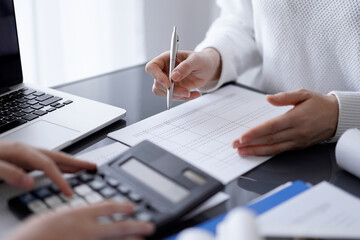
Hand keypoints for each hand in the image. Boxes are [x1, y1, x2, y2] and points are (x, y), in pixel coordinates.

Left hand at [0, 141, 95, 195]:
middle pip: (57, 156)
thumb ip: (8, 172)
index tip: (70, 192)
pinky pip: (45, 163)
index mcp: (21, 151)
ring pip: (53, 158)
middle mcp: (26, 150)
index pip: (48, 165)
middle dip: (76, 162)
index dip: (60, 178)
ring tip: (83, 168)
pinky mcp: (21, 159)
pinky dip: (58, 166)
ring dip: (70, 163)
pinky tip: (60, 170)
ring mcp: (24, 154)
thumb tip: (30, 181)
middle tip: (93, 167)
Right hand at [8, 201, 154, 239]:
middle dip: (136, 226)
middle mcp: (86, 230)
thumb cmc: (33, 234)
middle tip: (149, 226)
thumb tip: (83, 215)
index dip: (121, 207)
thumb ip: (72, 215)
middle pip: (117, 227)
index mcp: (77, 215)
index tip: (132, 206)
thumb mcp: (53, 216)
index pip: (106, 208)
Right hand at [145, 48, 221, 100]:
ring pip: (163, 93)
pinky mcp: (174, 89)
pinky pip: (173, 97)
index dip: (157, 76)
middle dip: (171, 90)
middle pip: (157, 83)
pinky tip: (194, 94)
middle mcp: (165, 70)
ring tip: (190, 93)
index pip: (152, 67)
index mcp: (167, 58)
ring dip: (176, 96)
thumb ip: (185, 66)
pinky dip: (184, 98)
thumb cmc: (202, 59)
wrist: (208, 68)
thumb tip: (174, 76)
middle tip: (185, 92)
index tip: (168, 84)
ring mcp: (168, 80)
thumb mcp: (196, 60)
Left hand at [232, 89, 338, 155]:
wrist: (338, 116)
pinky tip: (257, 152)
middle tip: (236, 145)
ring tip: (242, 152)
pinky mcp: (299, 146)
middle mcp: (297, 132)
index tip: (242, 137)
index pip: (271, 127)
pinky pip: (280, 151)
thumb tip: (268, 99)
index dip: (255, 133)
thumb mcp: (303, 94)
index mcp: (296, 118)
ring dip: (256, 151)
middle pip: (269, 140)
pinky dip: (267, 152)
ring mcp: (298, 141)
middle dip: (250, 144)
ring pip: (274, 148)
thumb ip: (285, 97)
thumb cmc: (319, 104)